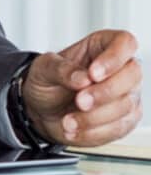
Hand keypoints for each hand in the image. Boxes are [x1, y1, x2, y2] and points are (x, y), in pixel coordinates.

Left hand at [23, 30, 142, 145]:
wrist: (42, 110)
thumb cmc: (46, 81)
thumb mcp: (43, 69)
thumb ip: (61, 69)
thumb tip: (83, 78)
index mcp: (101, 46)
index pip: (124, 42)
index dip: (114, 58)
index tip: (93, 74)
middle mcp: (120, 69)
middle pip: (132, 75)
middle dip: (104, 93)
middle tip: (79, 102)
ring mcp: (127, 95)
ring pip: (126, 106)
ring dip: (94, 117)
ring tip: (67, 121)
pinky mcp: (125, 120)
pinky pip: (118, 128)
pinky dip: (94, 132)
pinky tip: (75, 130)